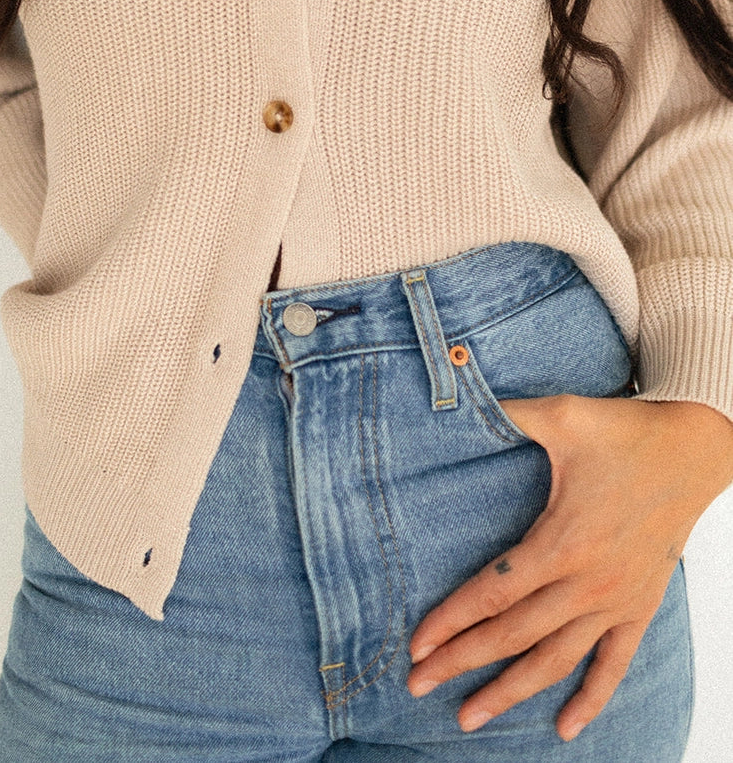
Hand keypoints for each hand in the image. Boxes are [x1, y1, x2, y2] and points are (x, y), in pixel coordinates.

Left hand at [406, 394, 732, 740]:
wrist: (694, 448)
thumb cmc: (623, 431)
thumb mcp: (561, 415)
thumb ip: (506, 411)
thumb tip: (455, 382)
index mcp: (562, 541)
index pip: (492, 593)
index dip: (450, 621)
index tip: (416, 644)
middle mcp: (587, 582)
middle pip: (513, 635)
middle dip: (462, 662)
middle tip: (417, 685)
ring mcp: (616, 600)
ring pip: (555, 660)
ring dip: (510, 691)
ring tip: (468, 716)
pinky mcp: (640, 607)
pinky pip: (613, 664)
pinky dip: (590, 699)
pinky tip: (564, 728)